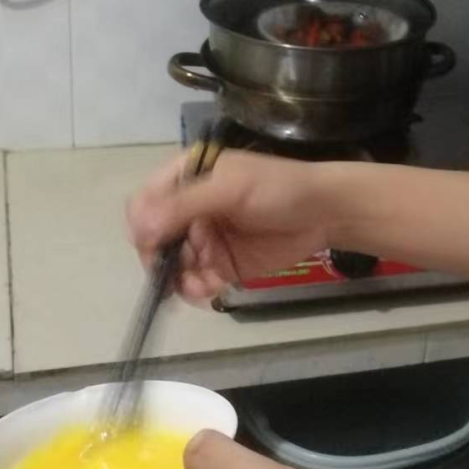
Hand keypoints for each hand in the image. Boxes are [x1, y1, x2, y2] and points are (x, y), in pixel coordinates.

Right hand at [127, 150, 335, 301]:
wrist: (325, 212)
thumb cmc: (279, 188)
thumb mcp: (231, 188)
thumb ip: (185, 205)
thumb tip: (142, 228)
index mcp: (187, 178)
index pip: (146, 201)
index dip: (143, 224)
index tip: (151, 243)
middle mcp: (189, 209)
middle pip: (153, 238)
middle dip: (159, 256)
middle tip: (169, 272)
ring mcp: (204, 238)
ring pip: (172, 264)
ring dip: (177, 278)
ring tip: (196, 285)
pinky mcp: (220, 264)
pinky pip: (194, 281)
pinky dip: (195, 289)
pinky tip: (208, 290)